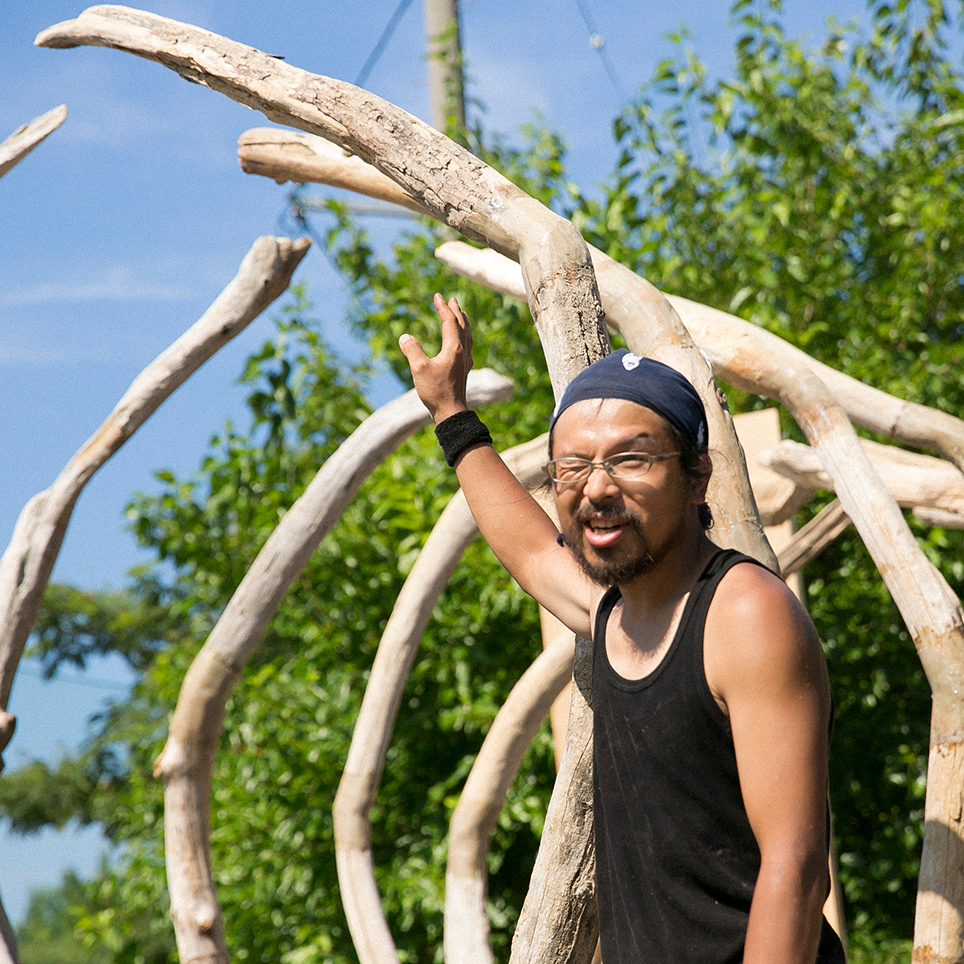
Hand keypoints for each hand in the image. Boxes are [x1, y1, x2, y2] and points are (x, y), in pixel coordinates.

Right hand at [399, 293, 473, 423]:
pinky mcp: (464, 370)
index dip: (443, 307)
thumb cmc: (436, 391)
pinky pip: (468, 346)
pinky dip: (465, 337)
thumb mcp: (419, 369)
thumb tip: (405, 337)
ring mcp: (465, 361)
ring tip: (462, 314)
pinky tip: (463, 342)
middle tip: (452, 299)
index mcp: (454, 348)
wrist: (451, 412)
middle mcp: (463, 352)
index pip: (449, 321)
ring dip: (464, 322)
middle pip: (462, 325)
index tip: (437, 295)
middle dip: (456, 310)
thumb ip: (412, 350)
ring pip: (468, 335)